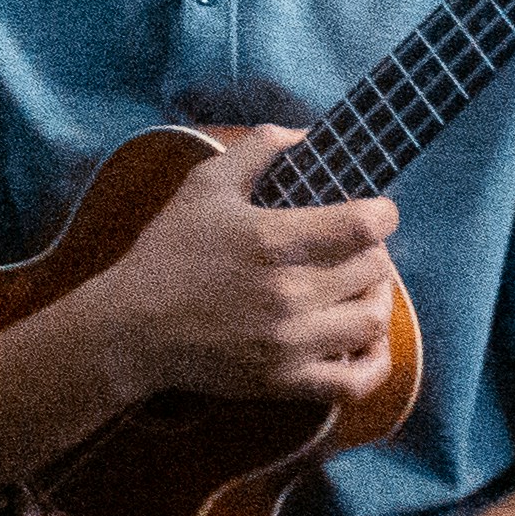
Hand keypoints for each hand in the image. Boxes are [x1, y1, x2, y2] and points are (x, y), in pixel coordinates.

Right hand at [87, 128, 403, 405]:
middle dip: (372, 253)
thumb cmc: (167, 253)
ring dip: (375, 299)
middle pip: (374, 270)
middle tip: (353, 249)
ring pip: (372, 320)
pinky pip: (356, 381)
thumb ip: (254, 150)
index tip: (376, 212)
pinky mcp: (285, 381)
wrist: (131, 328)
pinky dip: (374, 362)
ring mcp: (289, 342)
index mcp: (269, 241)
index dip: (383, 213)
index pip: (364, 226)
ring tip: (357, 290)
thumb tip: (303, 134)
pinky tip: (364, 342)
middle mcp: (287, 293)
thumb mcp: (202, 186)